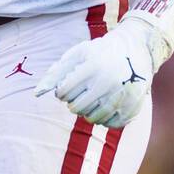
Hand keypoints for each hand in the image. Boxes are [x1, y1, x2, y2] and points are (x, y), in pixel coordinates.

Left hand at [35, 18, 161, 127]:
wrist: (136, 49)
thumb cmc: (99, 53)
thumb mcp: (77, 55)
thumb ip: (55, 73)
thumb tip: (36, 94)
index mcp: (91, 67)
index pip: (63, 92)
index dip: (62, 91)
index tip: (69, 84)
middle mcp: (108, 82)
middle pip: (76, 108)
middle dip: (73, 103)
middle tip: (80, 93)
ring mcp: (121, 96)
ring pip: (92, 118)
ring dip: (87, 111)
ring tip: (91, 98)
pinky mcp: (132, 107)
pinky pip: (109, 124)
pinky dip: (103, 118)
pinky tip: (104, 105)